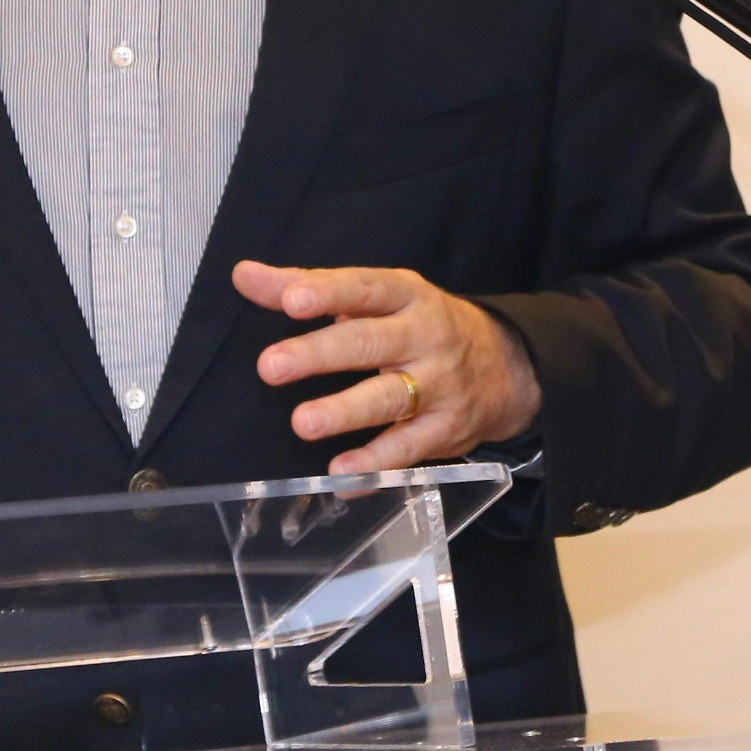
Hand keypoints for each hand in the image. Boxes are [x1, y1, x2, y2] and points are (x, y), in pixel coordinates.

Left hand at [234, 262, 541, 473]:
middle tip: (271, 366)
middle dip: (319, 354)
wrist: (506, 367)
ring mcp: (438, 385)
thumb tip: (245, 275)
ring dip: (344, 412)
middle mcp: (424, 336)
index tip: (291, 300)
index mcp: (405, 295)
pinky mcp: (445, 431)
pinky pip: (408, 450)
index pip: (364, 288)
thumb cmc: (418, 325)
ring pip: (389, 398)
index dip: (328, 294)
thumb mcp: (376, 297)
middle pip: (369, 343)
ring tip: (302, 423)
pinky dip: (374, 465)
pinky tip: (341, 475)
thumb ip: (308, 286)